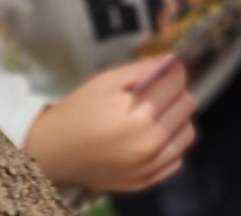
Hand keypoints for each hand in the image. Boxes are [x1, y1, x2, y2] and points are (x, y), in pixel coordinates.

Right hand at [24, 56, 195, 191]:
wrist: (53, 152)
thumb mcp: (107, 81)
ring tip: (156, 113)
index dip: (174, 71)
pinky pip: (177, 157)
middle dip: (176, 93)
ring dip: (177, 118)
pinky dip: (171, 144)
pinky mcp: (146, 181)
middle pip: (186, 106)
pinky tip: (152, 136)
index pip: (176, 85)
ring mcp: (148, 167)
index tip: (169, 68)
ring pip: (187, 132)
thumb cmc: (79, 111)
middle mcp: (148, 144)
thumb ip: (143, 69)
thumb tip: (174, 60)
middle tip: (158, 91)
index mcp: (137, 117)